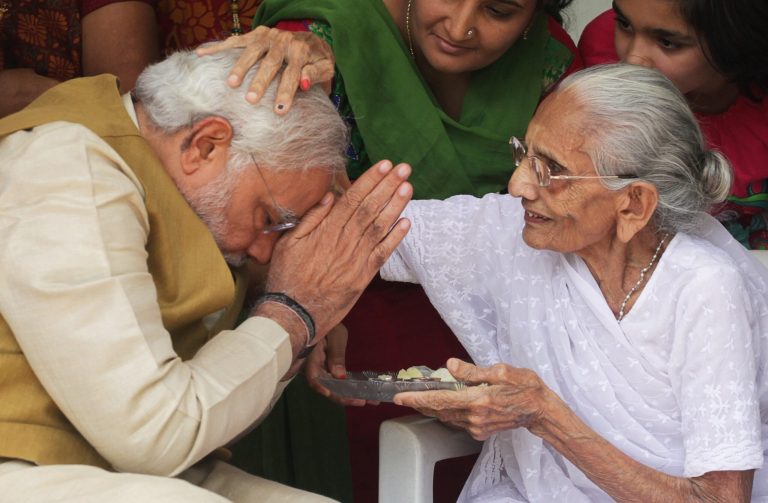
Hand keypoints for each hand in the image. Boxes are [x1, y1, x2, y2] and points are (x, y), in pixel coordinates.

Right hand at [196, 26, 333, 114]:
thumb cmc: (317, 60)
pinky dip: (218, 47)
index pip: (292, 74)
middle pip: (270, 63)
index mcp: (301, 50)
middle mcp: (283, 41)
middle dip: (260, 82)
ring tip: (232, 84)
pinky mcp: (255, 34)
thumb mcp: (326, 68)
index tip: (279, 110)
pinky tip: (201, 54)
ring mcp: (267, 36)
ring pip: (251, 51)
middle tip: (251, 100)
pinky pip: (235, 41)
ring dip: (240, 67)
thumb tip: (303, 83)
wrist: (311, 38)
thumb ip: (316, 75)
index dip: (286, 92)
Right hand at [265, 160, 411, 338]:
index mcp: (327, 230)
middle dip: (388, 186)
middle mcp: (345, 241)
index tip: (384, 165)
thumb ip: (311, 218)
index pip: (353, 198)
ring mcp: (356, 258)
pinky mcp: (363, 276)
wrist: (294, 313)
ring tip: (407, 187)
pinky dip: (396, 237)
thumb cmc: (287, 277)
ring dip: (396, 205)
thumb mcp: (289, 243)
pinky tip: (407, 222)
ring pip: (380, 226)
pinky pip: (383, 253)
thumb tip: (329, 196)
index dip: (370, 180)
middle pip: (371, 208)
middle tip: (403, 169)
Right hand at [305, 324, 373, 405]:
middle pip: (326, 387)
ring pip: (332, 387)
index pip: (314, 377)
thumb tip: (340, 377)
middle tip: (363, 401)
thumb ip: (336, 355)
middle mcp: (313, 367)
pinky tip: (364, 392)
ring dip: (349, 394)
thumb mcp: (335, 335)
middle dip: (344, 397)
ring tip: (370, 400)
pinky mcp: (327, 369)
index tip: (336, 395)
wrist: (325, 317)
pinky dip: (349, 387)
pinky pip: (336, 381)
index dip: (323, 388)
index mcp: (311, 357)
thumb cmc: (329, 322)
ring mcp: (320, 370)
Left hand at [393, 358, 550, 440]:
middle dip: (420, 403)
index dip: (417, 399)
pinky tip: (447, 402)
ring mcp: (478, 427)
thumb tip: (449, 366)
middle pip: (439, 410)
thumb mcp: (502, 371)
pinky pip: (458, 421)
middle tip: (404, 394)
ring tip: (422, 396)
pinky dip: (448, 411)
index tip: (400, 396)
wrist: (541, 410)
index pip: (440, 400)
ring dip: (433, 407)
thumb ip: (473, 371)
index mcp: (478, 400)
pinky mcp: (481, 431)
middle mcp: (475, 417)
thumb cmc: (526, 387)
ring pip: (447, 417)